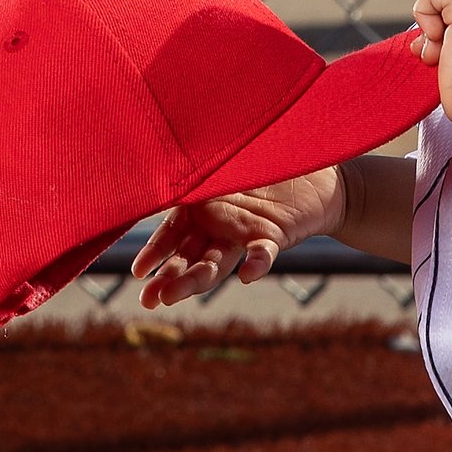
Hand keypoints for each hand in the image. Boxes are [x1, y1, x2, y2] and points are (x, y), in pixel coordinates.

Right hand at [132, 166, 345, 307]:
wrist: (311, 166)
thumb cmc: (260, 157)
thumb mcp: (218, 159)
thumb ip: (194, 166)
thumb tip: (157, 151)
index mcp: (200, 209)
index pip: (171, 236)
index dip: (155, 254)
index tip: (140, 273)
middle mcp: (218, 227)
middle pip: (189, 258)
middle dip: (169, 278)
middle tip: (150, 300)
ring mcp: (243, 235)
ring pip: (216, 263)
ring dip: (196, 279)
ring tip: (172, 297)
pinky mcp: (273, 236)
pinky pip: (262, 254)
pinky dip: (256, 264)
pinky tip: (248, 275)